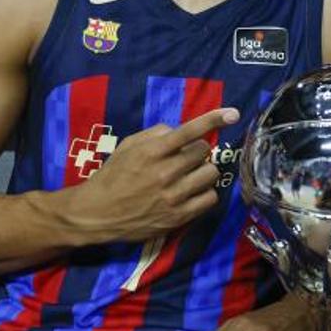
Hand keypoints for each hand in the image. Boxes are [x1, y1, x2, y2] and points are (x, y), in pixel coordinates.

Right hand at [63, 107, 238, 243]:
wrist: (96, 214)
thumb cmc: (113, 176)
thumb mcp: (128, 146)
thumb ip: (155, 134)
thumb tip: (180, 131)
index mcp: (151, 152)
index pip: (188, 132)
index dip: (213, 119)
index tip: (233, 113)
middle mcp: (164, 173)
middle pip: (203, 152)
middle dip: (197, 151)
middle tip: (185, 158)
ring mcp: (172, 196)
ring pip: (210, 174)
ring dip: (204, 171)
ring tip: (189, 176)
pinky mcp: (178, 217)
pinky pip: (210, 199)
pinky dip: (205, 193)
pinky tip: (192, 193)